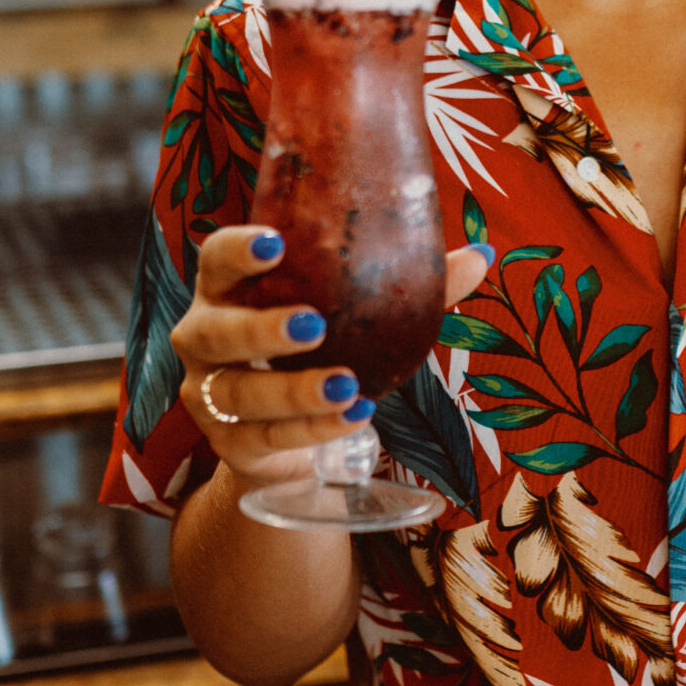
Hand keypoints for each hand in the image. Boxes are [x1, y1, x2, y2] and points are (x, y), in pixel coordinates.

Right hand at [170, 227, 492, 485]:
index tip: (275, 243)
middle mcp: (205, 336)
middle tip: (313, 326)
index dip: (237, 250)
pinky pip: (265, 437)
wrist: (285, 437)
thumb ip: (410, 286)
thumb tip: (480, 257)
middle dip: (261, 328)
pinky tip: (352, 418)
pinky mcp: (228, 442)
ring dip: (293, 389)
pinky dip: (311, 430)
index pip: (216, 259)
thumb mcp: (356, 315)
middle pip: (217, 330)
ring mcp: (209, 393)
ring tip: (346, 386)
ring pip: (241, 391)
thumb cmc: (321, 349)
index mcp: (229, 289)